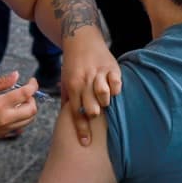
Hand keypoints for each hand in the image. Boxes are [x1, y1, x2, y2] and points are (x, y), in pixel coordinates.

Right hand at [0, 73, 38, 142]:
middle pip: (32, 110)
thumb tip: (16, 76)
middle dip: (32, 98)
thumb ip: (0, 81)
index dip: (32, 85)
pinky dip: (21, 119)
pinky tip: (12, 112)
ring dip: (28, 109)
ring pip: (28, 120)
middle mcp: (4, 119)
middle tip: (24, 92)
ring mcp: (4, 129)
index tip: (32, 80)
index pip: (25, 94)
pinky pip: (19, 128)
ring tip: (18, 101)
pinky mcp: (1, 136)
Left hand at [60, 31, 121, 145]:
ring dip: (105, 102)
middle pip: (91, 106)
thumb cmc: (73, 64)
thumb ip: (68, 100)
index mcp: (72, 87)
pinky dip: (116, 88)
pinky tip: (115, 91)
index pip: (77, 113)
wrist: (80, 38)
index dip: (82, 130)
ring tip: (105, 104)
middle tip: (97, 117)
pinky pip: (115, 81)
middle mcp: (85, 81)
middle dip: (94, 115)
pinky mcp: (111, 67)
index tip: (86, 143)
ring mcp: (98, 74)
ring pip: (103, 94)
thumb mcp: (65, 80)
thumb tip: (66, 119)